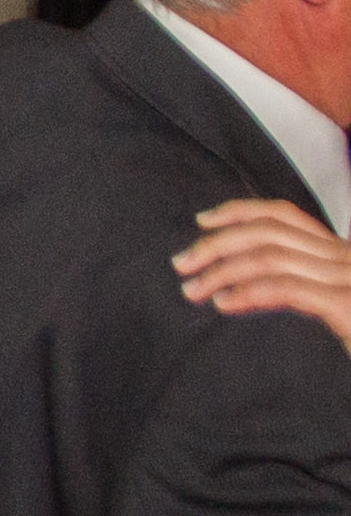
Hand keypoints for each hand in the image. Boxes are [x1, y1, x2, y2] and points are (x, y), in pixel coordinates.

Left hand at [176, 200, 350, 354]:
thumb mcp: (329, 305)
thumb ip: (296, 286)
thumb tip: (238, 283)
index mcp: (340, 252)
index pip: (284, 215)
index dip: (239, 211)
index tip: (201, 222)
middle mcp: (346, 256)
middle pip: (269, 232)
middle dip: (217, 243)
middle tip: (181, 264)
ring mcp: (349, 276)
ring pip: (271, 257)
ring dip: (222, 270)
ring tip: (193, 289)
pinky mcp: (346, 303)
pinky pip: (286, 287)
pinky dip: (248, 292)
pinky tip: (223, 304)